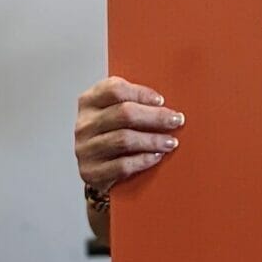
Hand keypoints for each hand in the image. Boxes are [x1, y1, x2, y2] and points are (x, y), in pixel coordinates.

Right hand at [74, 76, 184, 194]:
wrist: (94, 169)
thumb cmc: (111, 133)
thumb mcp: (115, 112)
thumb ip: (134, 102)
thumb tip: (165, 103)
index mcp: (90, 102)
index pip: (114, 89)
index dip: (141, 93)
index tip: (161, 100)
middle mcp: (85, 124)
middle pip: (124, 114)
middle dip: (156, 117)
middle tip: (176, 120)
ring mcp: (85, 149)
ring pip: (124, 139)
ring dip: (153, 140)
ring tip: (170, 141)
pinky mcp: (92, 172)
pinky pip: (122, 165)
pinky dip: (143, 160)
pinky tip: (156, 156)